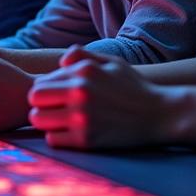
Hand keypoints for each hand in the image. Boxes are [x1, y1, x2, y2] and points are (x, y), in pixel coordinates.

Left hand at [28, 45, 175, 149]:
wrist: (161, 114)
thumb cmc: (133, 87)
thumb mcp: (112, 62)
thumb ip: (82, 56)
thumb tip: (60, 62)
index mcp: (83, 72)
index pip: (40, 82)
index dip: (46, 90)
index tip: (57, 97)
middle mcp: (80, 92)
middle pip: (34, 99)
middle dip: (40, 105)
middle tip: (54, 109)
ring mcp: (82, 117)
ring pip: (38, 120)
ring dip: (46, 122)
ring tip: (61, 121)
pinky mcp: (87, 139)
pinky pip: (52, 139)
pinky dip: (58, 137)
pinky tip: (71, 134)